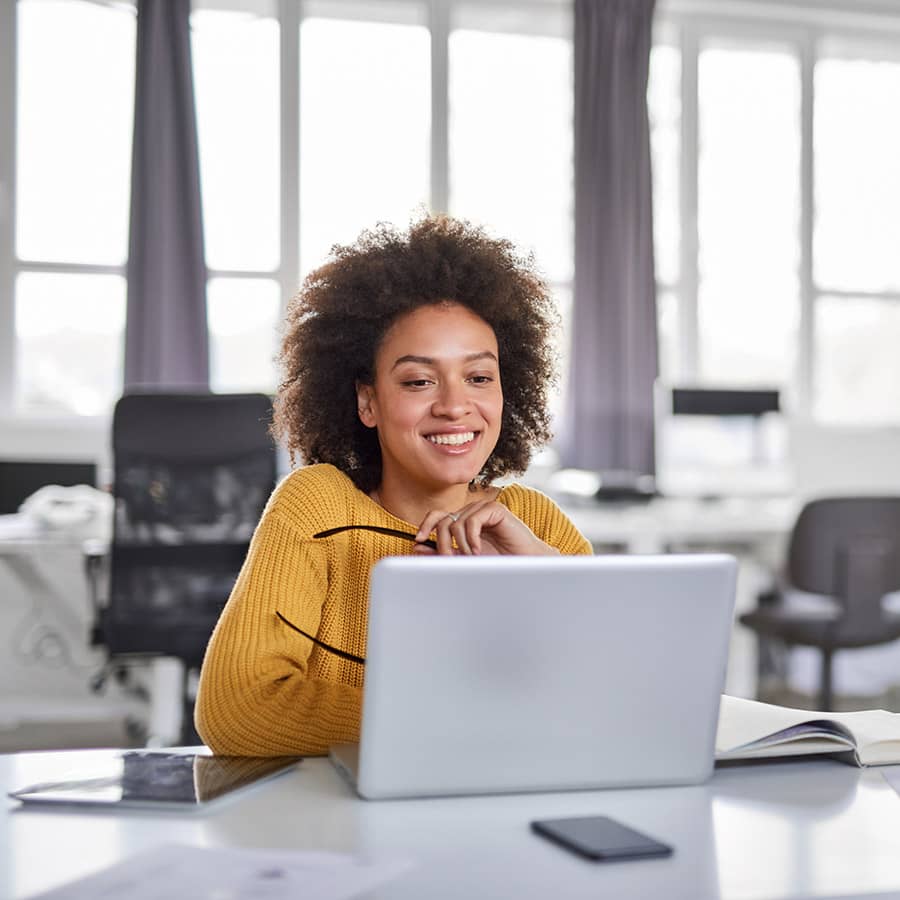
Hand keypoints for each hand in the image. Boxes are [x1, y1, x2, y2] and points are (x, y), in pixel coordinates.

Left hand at [413, 501, 559, 555]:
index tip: (418, 540)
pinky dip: (471, 538)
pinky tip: (479, 549)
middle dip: (442, 542)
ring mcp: (482, 509)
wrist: (525, 562)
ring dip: (460, 544)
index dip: (426, 525)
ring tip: (471, 557)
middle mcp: (471, 513)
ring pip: (456, 522)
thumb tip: (418, 547)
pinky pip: (472, 520)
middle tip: (448, 558)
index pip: (437, 515)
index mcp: (463, 521)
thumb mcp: (465, 559)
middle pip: (443, 520)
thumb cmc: (499, 561)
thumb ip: (444, 552)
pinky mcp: (495, 509)